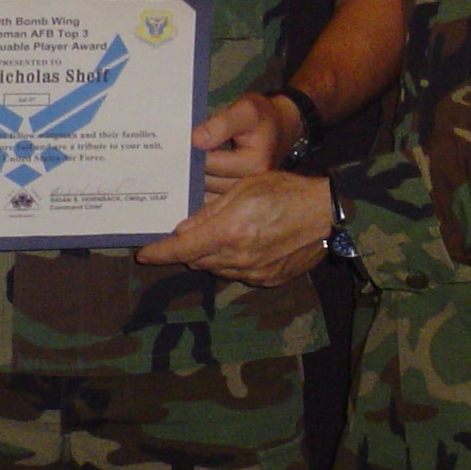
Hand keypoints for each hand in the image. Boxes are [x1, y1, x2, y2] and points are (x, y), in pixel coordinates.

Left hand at [135, 171, 332, 286]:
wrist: (326, 214)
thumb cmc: (285, 191)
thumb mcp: (243, 189)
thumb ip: (210, 211)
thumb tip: (184, 229)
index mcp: (229, 232)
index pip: (182, 249)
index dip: (160, 253)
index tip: (144, 254)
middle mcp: (238, 258)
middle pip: (197, 260)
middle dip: (187, 249)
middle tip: (188, 232)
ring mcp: (254, 273)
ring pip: (217, 268)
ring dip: (210, 255)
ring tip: (220, 233)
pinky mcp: (268, 280)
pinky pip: (239, 273)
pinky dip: (232, 261)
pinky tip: (244, 244)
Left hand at [193, 93, 298, 193]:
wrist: (277, 128)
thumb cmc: (261, 117)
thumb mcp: (246, 110)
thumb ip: (222, 124)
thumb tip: (196, 141)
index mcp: (254, 164)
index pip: (209, 163)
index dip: (192, 151)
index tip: (182, 141)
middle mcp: (250, 185)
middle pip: (206, 181)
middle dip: (191, 166)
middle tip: (183, 151)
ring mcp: (243, 194)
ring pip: (205, 193)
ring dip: (194, 178)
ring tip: (191, 160)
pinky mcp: (236, 197)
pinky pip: (210, 198)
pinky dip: (200, 187)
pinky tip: (197, 173)